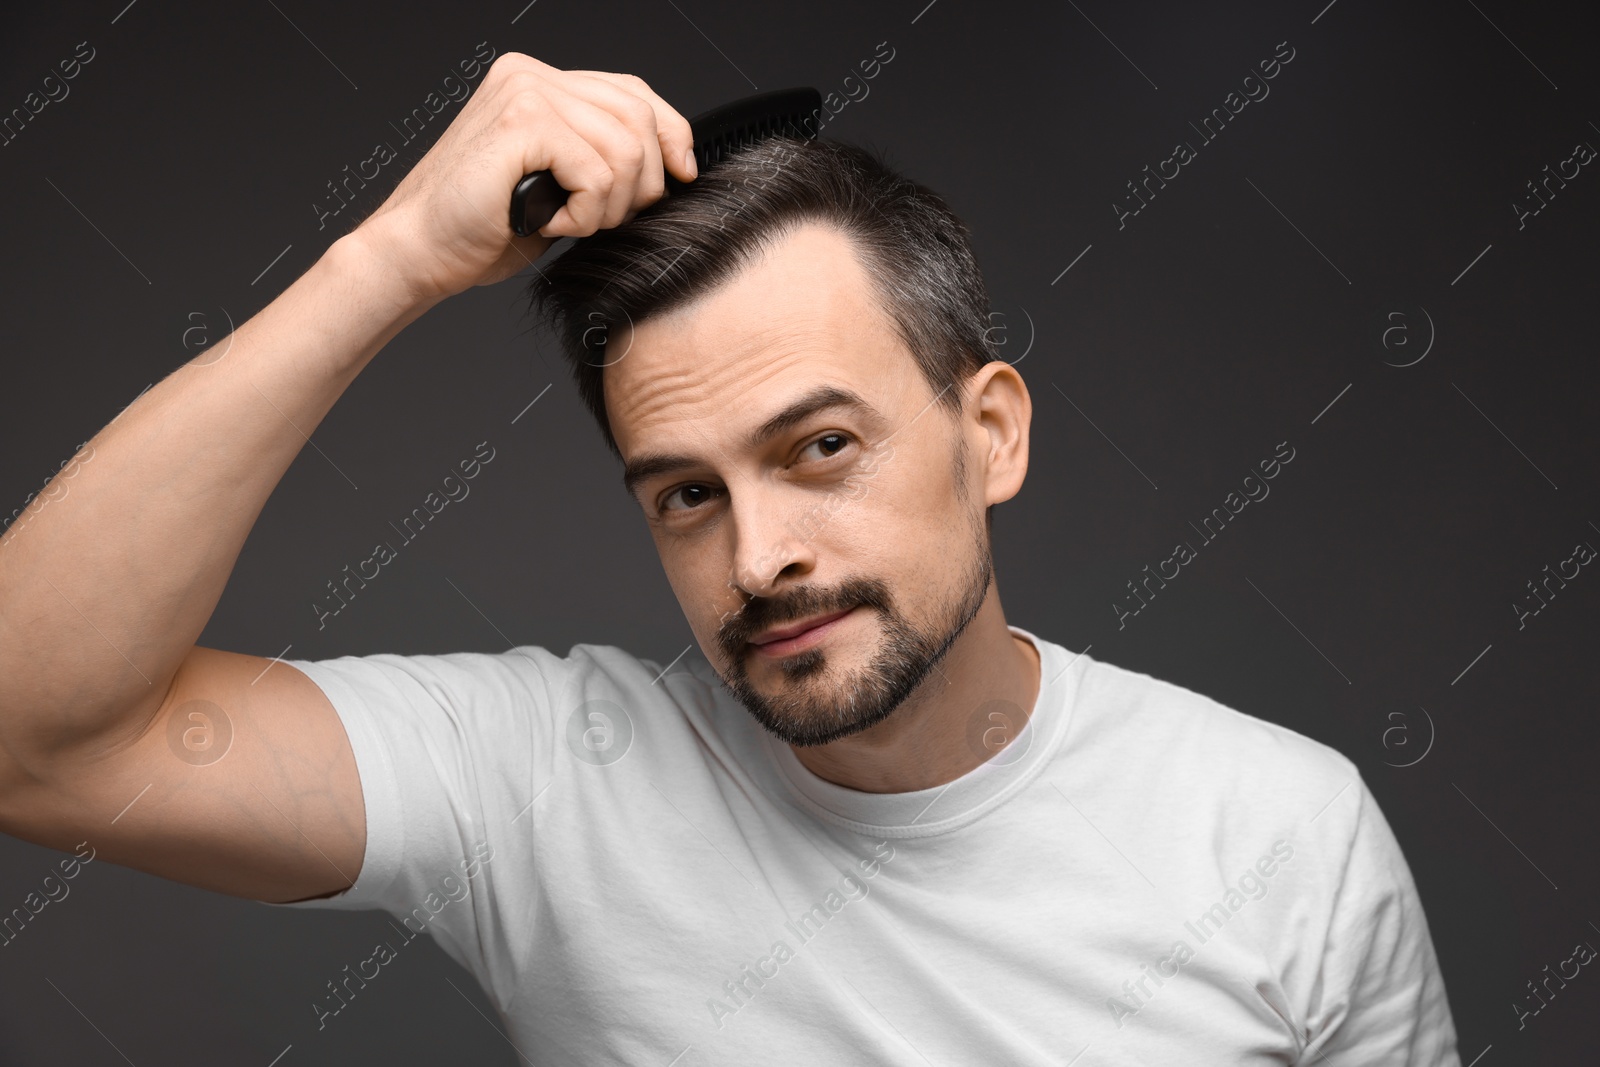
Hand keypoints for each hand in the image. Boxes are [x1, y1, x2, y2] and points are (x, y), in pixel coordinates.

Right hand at [351, 53, 696, 305]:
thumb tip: (670, 166)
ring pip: (625, 150)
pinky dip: (584, 214)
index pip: (634, 91)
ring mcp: (526, 93)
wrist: (419, 250)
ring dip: (608, 206)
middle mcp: (532, 75)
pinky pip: (598, 173)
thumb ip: (599, 157)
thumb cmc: (480, 228)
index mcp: (538, 82)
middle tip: (602, 218)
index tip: (681, 175)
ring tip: (567, 222)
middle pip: (639, 117)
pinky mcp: (522, 123)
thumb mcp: (557, 185)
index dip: (670, 133)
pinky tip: (547, 222)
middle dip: (642, 182)